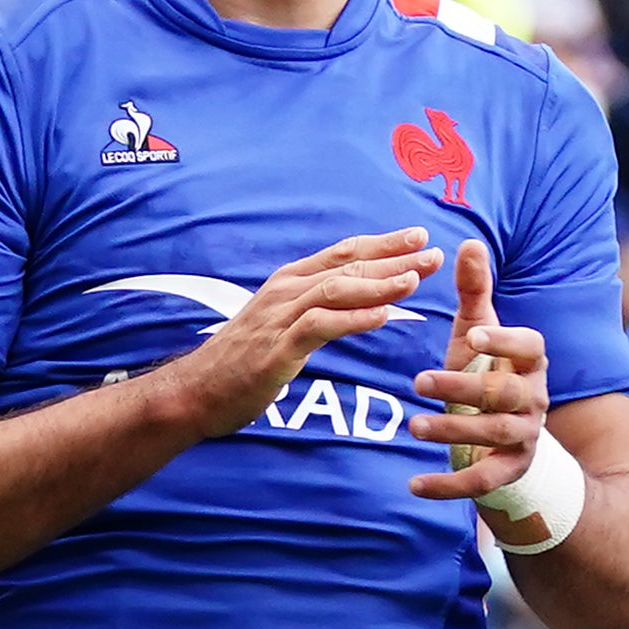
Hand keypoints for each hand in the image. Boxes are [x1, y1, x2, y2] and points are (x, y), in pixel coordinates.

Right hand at [151, 227, 439, 435]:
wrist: (195, 391)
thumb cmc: (242, 362)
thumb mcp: (283, 327)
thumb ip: (317, 310)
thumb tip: (360, 304)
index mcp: (289, 283)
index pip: (343, 254)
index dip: (382, 243)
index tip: (419, 236)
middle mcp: (285, 291)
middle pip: (347, 266)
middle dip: (393, 257)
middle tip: (432, 252)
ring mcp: (279, 317)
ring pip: (337, 290)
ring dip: (379, 283)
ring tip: (415, 279)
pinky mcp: (277, 348)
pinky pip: (320, 326)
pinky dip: (353, 319)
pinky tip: (383, 316)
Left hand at [405, 238, 549, 502]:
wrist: (506, 436)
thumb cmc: (486, 371)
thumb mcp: (477, 332)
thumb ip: (474, 291)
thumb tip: (468, 242)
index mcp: (529, 360)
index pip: (530, 346)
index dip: (506, 341)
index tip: (475, 335)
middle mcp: (534, 397)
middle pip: (506, 394)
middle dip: (463, 388)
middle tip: (419, 381)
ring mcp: (525, 435)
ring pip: (495, 434)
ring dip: (454, 431)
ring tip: (414, 426)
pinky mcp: (510, 469)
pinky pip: (484, 480)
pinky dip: (449, 486)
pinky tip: (413, 484)